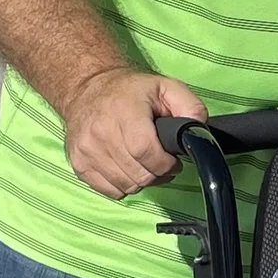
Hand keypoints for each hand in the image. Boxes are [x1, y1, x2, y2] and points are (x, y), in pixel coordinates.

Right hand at [62, 66, 206, 197]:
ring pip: (126, 186)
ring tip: (145, 164)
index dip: (165, 164)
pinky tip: (128, 169)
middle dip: (158, 174)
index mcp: (124, 111)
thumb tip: (199, 131)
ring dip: (142, 181)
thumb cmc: (130, 91)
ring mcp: (86, 150)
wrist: (87, 88)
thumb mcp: (166, 87)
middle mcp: (101, 132)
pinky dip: (124, 186)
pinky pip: (110, 190)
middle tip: (162, 163)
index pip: (146, 152)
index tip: (172, 160)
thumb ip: (190, 107)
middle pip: (138, 174)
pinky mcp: (78, 163)